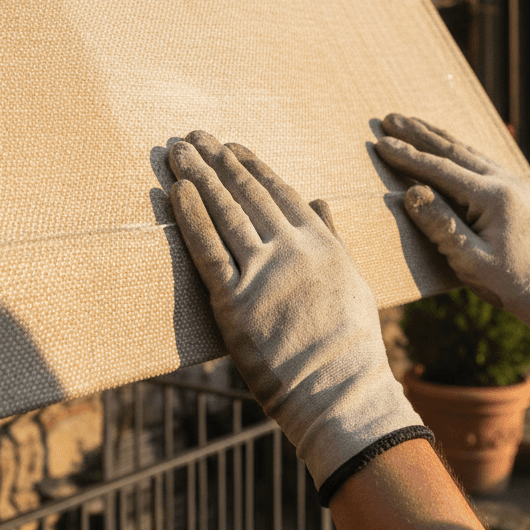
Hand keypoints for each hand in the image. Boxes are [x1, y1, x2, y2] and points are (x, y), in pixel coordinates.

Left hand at [167, 131, 430, 500]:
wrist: (340, 393)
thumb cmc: (349, 345)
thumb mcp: (352, 280)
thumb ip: (332, 235)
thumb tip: (319, 198)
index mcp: (321, 241)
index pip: (279, 190)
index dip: (250, 164)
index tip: (231, 146)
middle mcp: (291, 248)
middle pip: (246, 193)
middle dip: (217, 160)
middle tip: (195, 136)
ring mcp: (261, 273)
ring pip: (224, 212)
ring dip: (199, 176)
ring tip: (180, 150)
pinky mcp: (233, 301)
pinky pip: (207, 249)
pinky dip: (190, 216)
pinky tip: (176, 190)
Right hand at [374, 114, 529, 356]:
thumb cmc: (510, 282)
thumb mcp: (470, 261)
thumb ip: (441, 225)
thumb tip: (412, 193)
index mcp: (493, 197)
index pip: (441, 169)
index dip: (408, 156)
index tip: (382, 143)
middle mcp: (504, 181)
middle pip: (453, 150)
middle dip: (417, 134)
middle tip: (389, 119)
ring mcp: (512, 182)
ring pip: (466, 151)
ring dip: (435, 135)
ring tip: (410, 122)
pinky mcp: (514, 189)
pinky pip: (477, 160)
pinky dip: (455, 148)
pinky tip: (445, 143)